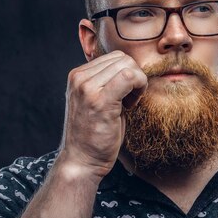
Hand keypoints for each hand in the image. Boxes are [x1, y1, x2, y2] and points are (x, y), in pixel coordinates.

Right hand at [58, 50, 147, 177]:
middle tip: (130, 100)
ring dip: (137, 83)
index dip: (127, 73)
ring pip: (128, 66)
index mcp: (78, 75)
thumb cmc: (94, 132)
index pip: (114, 56)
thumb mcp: (96, 99)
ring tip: (128, 103)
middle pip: (123, 58)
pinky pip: (130, 77)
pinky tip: (131, 106)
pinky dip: (139, 88)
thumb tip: (131, 65)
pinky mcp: (100, 100)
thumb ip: (107, 81)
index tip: (125, 94)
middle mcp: (79, 78)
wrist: (82, 160)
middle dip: (134, 77)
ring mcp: (87, 88)